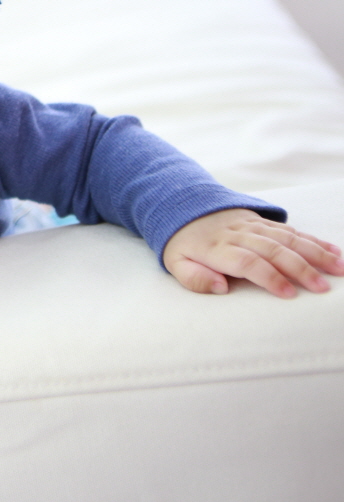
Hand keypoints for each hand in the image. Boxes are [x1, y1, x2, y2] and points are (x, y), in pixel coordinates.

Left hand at [163, 208, 343, 297]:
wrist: (181, 207)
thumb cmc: (182, 244)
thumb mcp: (175, 264)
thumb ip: (194, 278)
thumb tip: (221, 288)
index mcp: (217, 248)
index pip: (247, 262)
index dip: (269, 277)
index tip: (289, 294)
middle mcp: (238, 234)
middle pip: (274, 250)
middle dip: (300, 269)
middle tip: (323, 288)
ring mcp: (252, 225)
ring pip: (288, 237)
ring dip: (316, 253)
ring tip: (339, 268)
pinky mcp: (261, 220)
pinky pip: (290, 229)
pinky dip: (313, 240)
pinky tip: (334, 251)